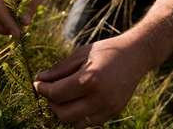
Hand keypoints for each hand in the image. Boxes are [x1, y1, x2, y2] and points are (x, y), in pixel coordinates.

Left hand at [34, 36, 151, 127]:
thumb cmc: (106, 50)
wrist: (135, 55)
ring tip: (64, 97)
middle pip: (63, 114)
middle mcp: (100, 98)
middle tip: (50, 91)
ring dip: (64, 112)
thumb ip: (59, 69)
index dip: (42, 89)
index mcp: (90, 79)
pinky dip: (78, 116)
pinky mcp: (114, 112)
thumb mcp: (80, 54)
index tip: (37, 84)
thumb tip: (39, 79)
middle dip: (51, 103)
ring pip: (75, 123)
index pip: (57, 94)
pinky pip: (89, 123)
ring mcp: (108, 108)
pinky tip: (77, 101)